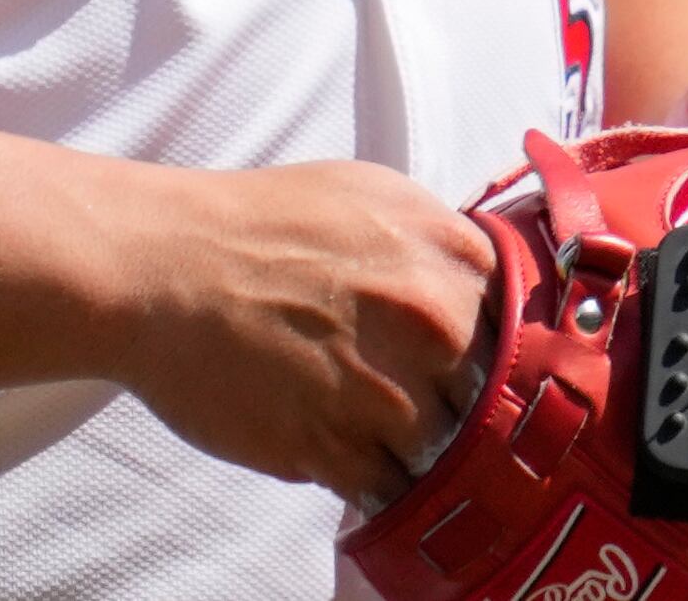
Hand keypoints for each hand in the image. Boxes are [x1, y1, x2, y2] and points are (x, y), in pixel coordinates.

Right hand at [109, 158, 498, 503]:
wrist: (161, 268)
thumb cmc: (258, 225)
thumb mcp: (371, 195)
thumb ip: (440, 241)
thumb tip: (486, 287)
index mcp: (447, 252)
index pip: (526, 320)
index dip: (509, 348)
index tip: (491, 365)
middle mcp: (431, 322)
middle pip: (496, 392)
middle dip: (471, 403)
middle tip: (436, 403)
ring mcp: (387, 392)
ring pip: (450, 451)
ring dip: (428, 452)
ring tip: (389, 432)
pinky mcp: (336, 451)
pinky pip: (393, 493)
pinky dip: (383, 487)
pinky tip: (361, 463)